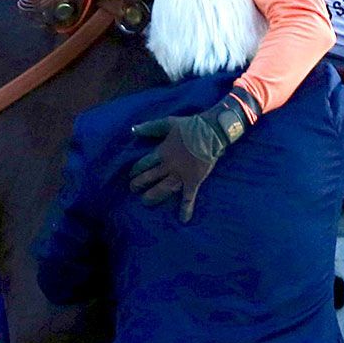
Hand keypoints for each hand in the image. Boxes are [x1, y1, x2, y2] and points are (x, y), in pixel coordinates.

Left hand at [128, 95, 249, 222]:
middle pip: (150, 177)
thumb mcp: (167, 123)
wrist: (212, 131)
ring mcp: (181, 174)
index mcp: (162, 151)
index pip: (144, 163)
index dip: (136, 170)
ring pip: (164, 188)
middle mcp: (169, 165)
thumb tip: (132, 130)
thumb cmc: (190, 125)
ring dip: (153, 196)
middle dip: (140, 184)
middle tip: (133, 189)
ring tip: (145, 202)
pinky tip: (183, 219)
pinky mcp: (194, 181)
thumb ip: (149, 127)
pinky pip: (189, 197)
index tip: (131, 175)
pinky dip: (186, 208)